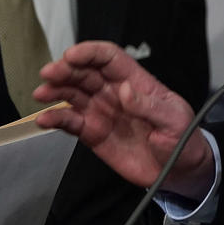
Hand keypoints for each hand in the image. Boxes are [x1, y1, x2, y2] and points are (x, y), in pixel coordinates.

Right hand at [34, 41, 214, 199]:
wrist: (178, 172)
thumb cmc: (183, 139)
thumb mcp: (174, 120)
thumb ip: (148, 106)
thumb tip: (123, 90)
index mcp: (137, 82)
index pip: (110, 58)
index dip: (91, 53)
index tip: (72, 55)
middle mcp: (115, 93)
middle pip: (86, 73)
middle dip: (67, 70)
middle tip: (49, 73)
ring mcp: (102, 112)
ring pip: (74, 94)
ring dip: (56, 91)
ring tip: (41, 94)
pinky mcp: (93, 134)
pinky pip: (71, 122)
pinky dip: (56, 119)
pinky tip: (44, 119)